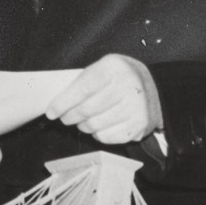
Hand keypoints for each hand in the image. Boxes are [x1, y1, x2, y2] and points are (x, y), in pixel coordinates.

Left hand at [44, 54, 160, 144]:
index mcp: (115, 67)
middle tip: (65, 117)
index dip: (63, 103)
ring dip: (82, 126)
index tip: (51, 112)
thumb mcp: (102, 68)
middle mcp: (128, 86)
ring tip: (82, 120)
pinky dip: (97, 134)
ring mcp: (136, 107)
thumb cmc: (119, 78)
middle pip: (87, 110)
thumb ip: (81, 82)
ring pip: (94, 126)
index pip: (83, 88)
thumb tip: (56, 103)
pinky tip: (99, 125)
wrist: (154, 88)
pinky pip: (106, 137)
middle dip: (69, 116)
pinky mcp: (139, 125)